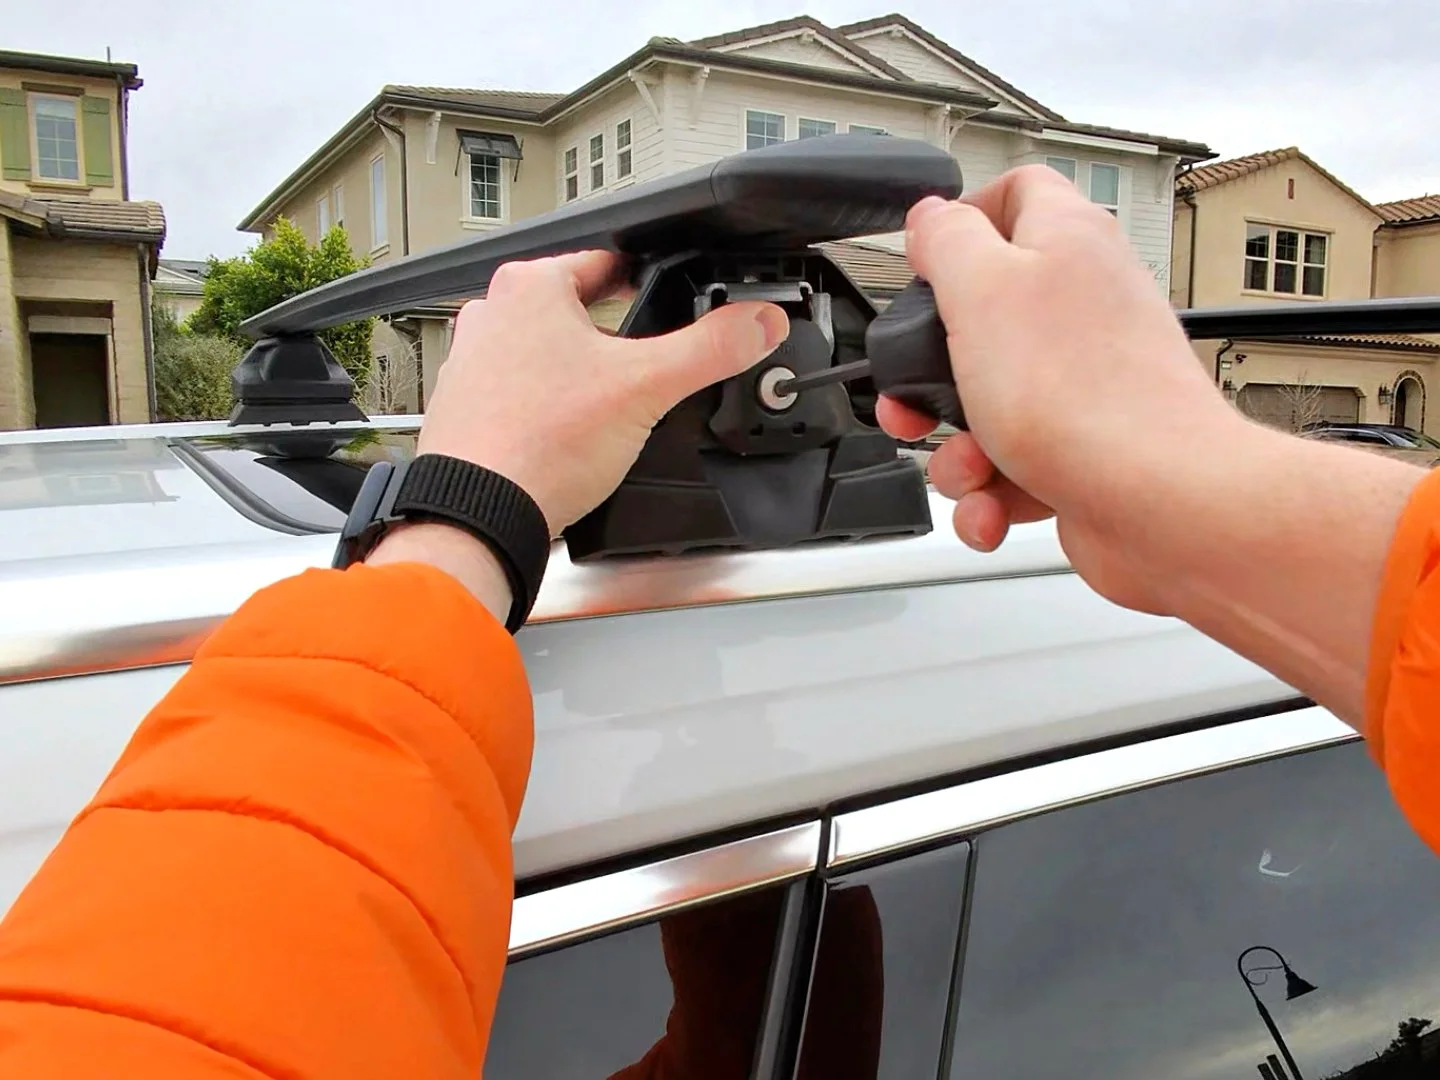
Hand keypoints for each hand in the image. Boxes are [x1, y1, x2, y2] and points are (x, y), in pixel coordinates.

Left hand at [368, 250, 788, 620]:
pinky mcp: (464, 406)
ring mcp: (471, 361)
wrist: (477, 512)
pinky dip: (545, 406)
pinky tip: (567, 435)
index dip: (648, 282)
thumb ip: (710, 349)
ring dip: (576, 371)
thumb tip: (758, 322)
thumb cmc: (540, 445)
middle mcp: (491, 314)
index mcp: (531, 287)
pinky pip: (518, 392)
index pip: (607, 263)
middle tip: (644, 363)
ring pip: (543, 351)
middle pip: (574, 308)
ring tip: (606, 404)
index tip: (668, 298)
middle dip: (612, 334)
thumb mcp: (647, 387)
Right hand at [877, 166, 1250, 613]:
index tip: (926, 268)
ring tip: (974, 467)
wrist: (1161, 503)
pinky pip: (1012, 466)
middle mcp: (1083, 307)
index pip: (1015, 194)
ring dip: (959, 451)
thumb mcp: (983, 290)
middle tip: (916, 400)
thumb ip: (947, 240)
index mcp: (1067, 244)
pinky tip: (994, 505)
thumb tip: (930, 216)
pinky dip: (992, 493)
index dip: (963, 221)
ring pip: (988, 406)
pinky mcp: (1084, 448)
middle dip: (932, 375)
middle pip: (981, 320)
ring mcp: (1086, 382)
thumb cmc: (1086, 397)